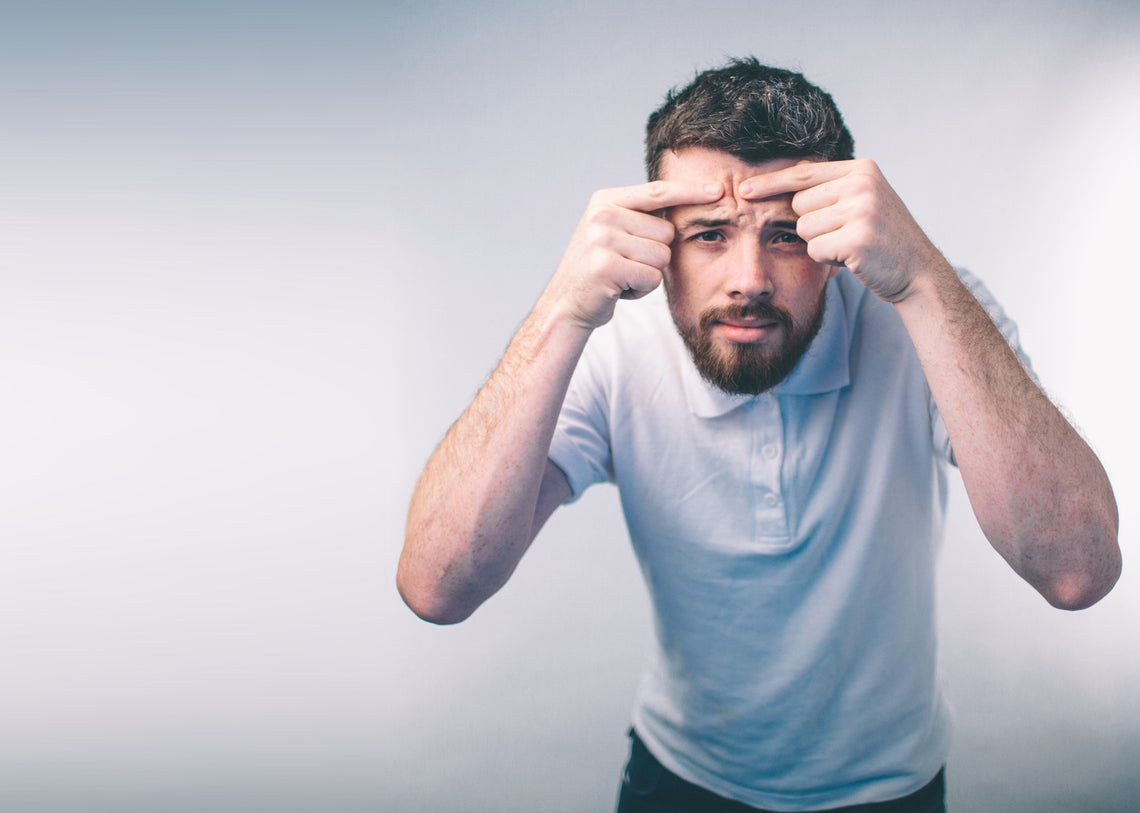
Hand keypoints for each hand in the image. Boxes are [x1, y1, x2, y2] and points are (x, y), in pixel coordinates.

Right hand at [551, 180, 722, 328]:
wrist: (566, 303)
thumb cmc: (600, 268)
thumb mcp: (613, 232)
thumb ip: (641, 216)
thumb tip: (689, 200)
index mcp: (605, 201)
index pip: (657, 192)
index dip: (689, 191)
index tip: (717, 190)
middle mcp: (602, 215)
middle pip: (666, 233)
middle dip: (655, 255)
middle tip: (626, 265)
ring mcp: (601, 240)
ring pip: (662, 257)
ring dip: (648, 274)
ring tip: (622, 276)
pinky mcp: (606, 268)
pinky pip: (652, 278)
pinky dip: (641, 290)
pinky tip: (618, 289)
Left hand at [739, 159, 943, 302]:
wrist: (917, 270)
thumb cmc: (881, 239)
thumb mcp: (861, 201)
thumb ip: (829, 190)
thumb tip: (778, 185)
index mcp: (862, 169)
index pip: (803, 174)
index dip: (771, 183)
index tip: (743, 189)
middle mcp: (862, 184)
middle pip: (799, 205)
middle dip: (812, 225)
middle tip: (844, 234)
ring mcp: (862, 210)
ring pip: (805, 229)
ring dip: (821, 243)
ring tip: (851, 244)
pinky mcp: (858, 238)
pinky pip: (816, 250)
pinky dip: (829, 260)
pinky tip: (853, 259)